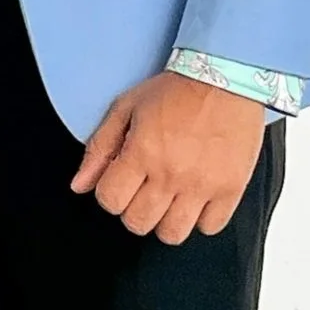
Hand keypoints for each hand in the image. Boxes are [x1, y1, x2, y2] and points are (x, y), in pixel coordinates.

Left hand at [70, 71, 265, 243]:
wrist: (226, 75)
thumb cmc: (174, 89)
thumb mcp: (127, 107)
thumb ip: (99, 148)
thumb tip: (79, 186)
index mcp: (142, 152)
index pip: (110, 201)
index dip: (110, 192)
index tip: (121, 179)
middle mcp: (171, 173)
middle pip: (138, 223)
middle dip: (134, 209)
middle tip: (145, 188)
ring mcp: (203, 185)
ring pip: (172, 234)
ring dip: (166, 220)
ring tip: (171, 196)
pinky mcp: (231, 188)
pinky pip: (210, 227)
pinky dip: (202, 218)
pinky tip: (197, 197)